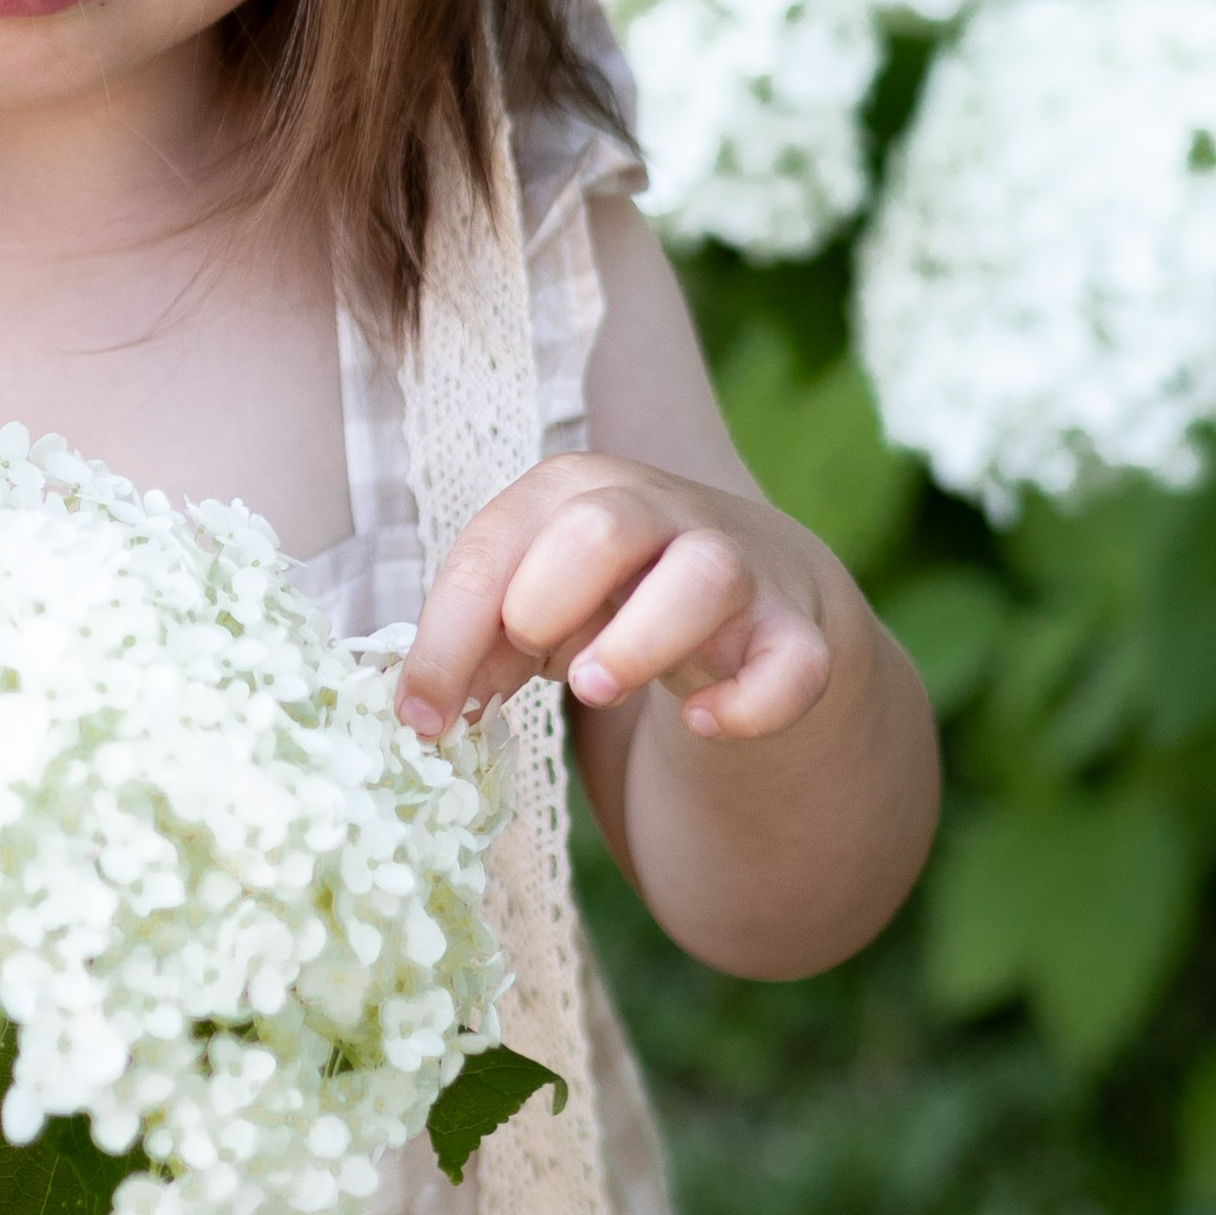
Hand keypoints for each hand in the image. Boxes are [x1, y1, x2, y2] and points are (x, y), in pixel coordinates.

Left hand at [396, 454, 833, 747]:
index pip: (496, 546)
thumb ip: (479, 642)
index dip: (445, 637)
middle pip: (602, 525)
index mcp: (576, 492)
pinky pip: (793, 662)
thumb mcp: (536, 602)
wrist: (754, 590)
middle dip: (545, 599)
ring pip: (705, 576)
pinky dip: (749, 701)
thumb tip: (423, 709)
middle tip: (532, 659)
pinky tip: (703, 723)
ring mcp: (737, 570)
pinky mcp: (795, 633)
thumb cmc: (613, 593)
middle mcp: (660, 513)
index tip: (421, 718)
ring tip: (594, 687)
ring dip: (639, 640)